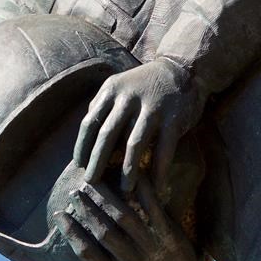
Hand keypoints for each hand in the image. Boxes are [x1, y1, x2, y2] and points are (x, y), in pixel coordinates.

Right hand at [54, 177, 207, 260]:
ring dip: (106, 199)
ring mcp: (153, 249)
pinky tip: (130, 176)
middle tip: (74, 192)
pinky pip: (153, 209)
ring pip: (125, 219)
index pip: (88, 253)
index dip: (72, 233)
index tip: (60, 214)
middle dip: (87, 210)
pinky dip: (142, 191)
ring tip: (94, 183)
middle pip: (105, 233)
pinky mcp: (169, 234)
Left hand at [73, 58, 205, 195]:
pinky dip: (159, 172)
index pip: (89, 121)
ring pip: (134, 144)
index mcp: (111, 90)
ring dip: (128, 170)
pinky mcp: (173, 118)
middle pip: (107, 134)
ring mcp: (152, 107)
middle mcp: (128, 97)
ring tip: (125, 191)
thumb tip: (84, 136)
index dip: (82, 146)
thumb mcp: (119, 86)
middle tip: (91, 183)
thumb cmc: (144, 84)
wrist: (182, 70)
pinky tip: (156, 188)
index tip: (79, 166)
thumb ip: (103, 106)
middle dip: (97, 162)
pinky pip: (164, 150)